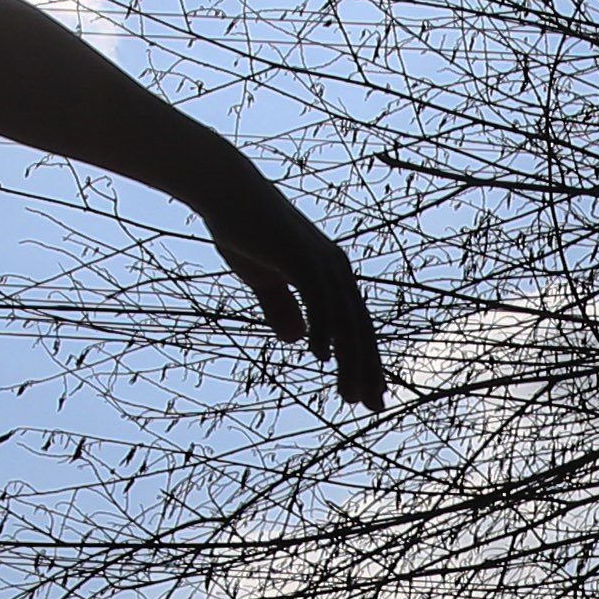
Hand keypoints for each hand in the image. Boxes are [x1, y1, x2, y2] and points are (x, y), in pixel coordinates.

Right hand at [203, 176, 388, 410]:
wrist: (226, 192)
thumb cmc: (244, 231)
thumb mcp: (264, 279)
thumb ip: (282, 308)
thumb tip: (298, 340)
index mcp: (330, 273)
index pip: (355, 324)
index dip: (363, 360)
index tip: (367, 394)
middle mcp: (335, 268)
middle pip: (359, 327)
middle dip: (367, 369)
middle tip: (372, 405)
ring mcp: (321, 262)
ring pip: (344, 321)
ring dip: (349, 360)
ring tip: (350, 394)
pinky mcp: (301, 258)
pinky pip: (319, 301)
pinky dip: (323, 329)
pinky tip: (321, 356)